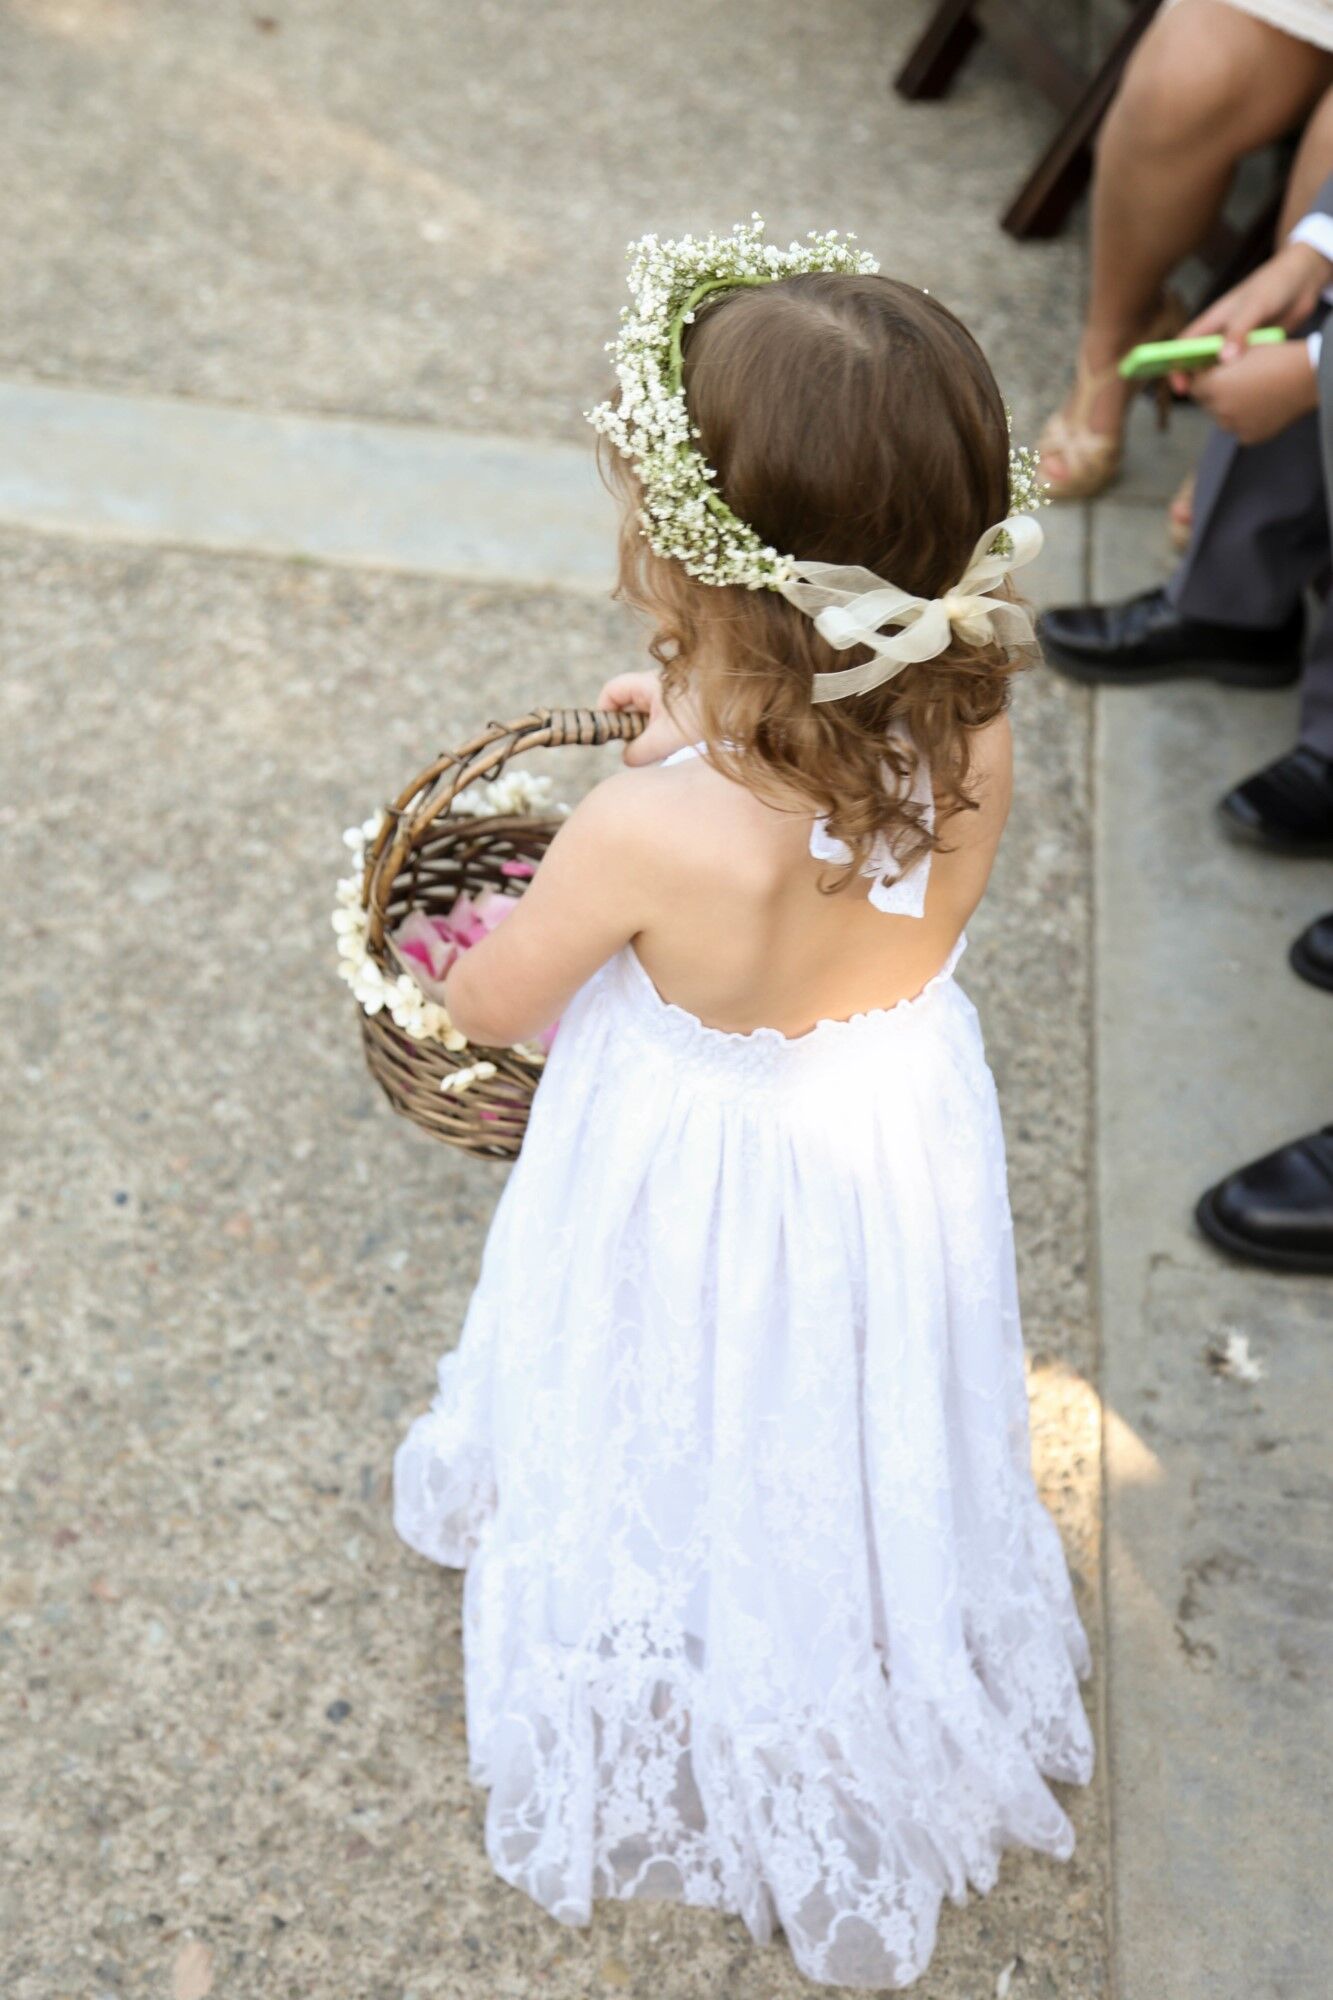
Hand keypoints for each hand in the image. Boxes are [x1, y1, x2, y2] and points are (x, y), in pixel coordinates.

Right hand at [596, 669, 695, 765]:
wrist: (740, 714)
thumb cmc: (702, 720)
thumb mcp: (664, 739)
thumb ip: (637, 751)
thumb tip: (626, 758)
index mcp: (648, 684)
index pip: (612, 691)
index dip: (603, 711)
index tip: (608, 735)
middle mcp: (657, 688)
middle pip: (625, 706)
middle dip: (626, 729)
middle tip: (635, 748)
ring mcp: (669, 699)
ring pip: (644, 718)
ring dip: (645, 736)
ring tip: (660, 748)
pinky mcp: (681, 712)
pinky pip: (659, 724)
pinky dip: (660, 738)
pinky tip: (673, 748)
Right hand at [1170, 241, 1330, 391]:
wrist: (1303, 281)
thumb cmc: (1274, 285)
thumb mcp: (1255, 306)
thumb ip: (1239, 332)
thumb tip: (1224, 360)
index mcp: (1212, 321)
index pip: (1184, 346)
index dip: (1177, 366)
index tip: (1180, 386)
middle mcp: (1221, 334)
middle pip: (1199, 362)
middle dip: (1197, 381)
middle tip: (1205, 398)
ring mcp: (1237, 343)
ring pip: (1220, 368)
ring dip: (1220, 382)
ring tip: (1227, 397)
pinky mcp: (1253, 350)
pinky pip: (1242, 369)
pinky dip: (1241, 380)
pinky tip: (1248, 390)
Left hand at [1187, 339, 1318, 445]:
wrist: (1307, 378)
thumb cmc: (1276, 358)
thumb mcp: (1243, 352)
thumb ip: (1218, 363)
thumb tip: (1199, 369)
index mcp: (1214, 385)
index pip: (1194, 387)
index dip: (1202, 380)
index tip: (1210, 376)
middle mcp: (1220, 409)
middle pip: (1206, 404)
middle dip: (1214, 395)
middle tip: (1231, 385)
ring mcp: (1234, 426)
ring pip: (1222, 418)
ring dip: (1229, 409)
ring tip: (1249, 395)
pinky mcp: (1247, 437)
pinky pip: (1238, 429)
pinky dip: (1244, 420)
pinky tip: (1260, 407)